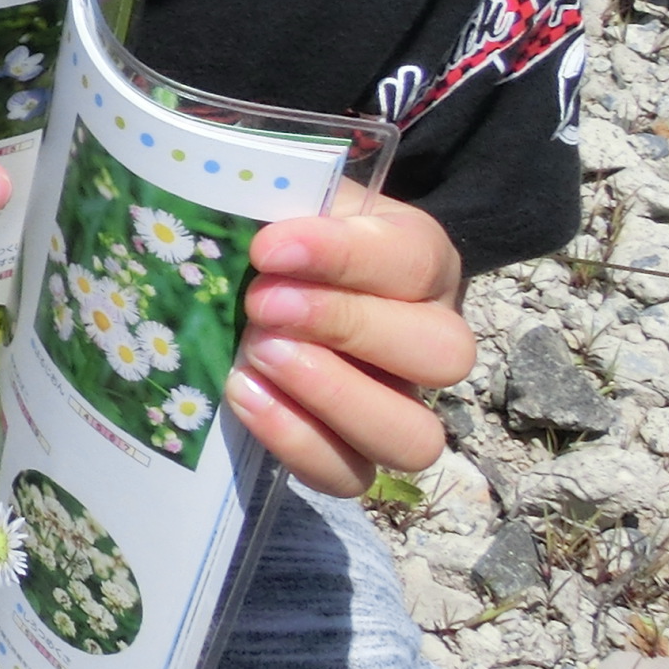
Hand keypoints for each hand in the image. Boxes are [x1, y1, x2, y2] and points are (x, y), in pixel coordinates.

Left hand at [228, 187, 472, 495]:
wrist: (247, 284)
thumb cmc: (270, 231)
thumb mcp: (276, 195)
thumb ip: (268, 193)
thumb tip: (224, 199)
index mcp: (418, 256)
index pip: (411, 258)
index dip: (342, 255)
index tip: (267, 248)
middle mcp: (428, 336)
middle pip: (444, 354)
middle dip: (347, 327)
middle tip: (262, 305)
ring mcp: (398, 403)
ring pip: (415, 435)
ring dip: (334, 398)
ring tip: (256, 356)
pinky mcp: (352, 452)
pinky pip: (351, 475)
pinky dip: (297, 442)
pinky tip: (244, 395)